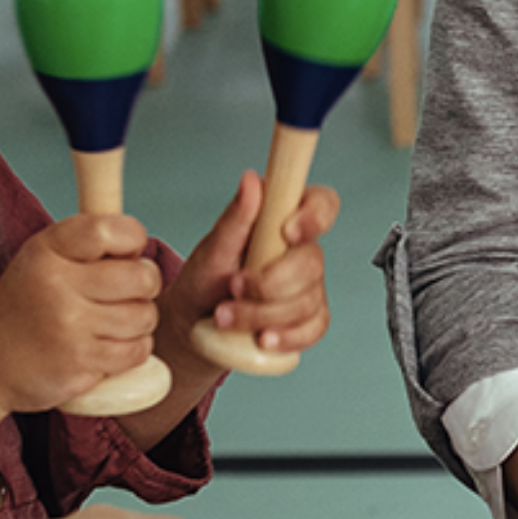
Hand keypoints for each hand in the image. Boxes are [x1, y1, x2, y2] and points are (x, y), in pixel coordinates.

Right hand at [0, 215, 164, 413]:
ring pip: (144, 316)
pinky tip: (111, 344)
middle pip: (141, 277)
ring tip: (114, 320)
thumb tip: (142, 249)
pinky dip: (134, 348)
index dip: (133, 239)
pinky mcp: (79, 362)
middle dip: (146, 284)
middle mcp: (57, 284)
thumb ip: (88, 245)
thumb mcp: (42, 258)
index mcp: (48, 250)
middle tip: (128, 291)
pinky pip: (137, 350)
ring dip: (140, 320)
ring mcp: (69, 326)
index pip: (111, 230)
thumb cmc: (25, 305)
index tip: (130, 251)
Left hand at [161, 173, 338, 363]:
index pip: (321, 204)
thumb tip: (251, 180)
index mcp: (281, 221)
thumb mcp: (212, 248)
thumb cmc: (205, 279)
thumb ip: (236, 217)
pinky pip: (314, 328)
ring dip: (263, 313)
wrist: (195, 324)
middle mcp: (300, 251)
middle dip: (270, 282)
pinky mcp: (308, 319)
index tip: (288, 231)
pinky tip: (262, 338)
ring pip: (307, 300)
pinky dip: (286, 336)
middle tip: (233, 287)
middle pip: (313, 262)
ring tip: (225, 316)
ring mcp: (309, 286)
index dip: (315, 215)